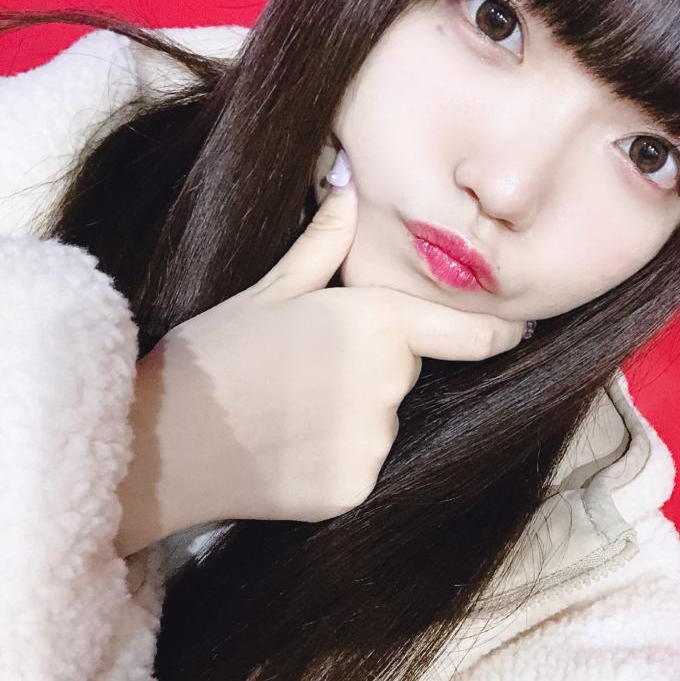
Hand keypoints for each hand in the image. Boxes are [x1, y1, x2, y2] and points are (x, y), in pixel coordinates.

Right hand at [142, 179, 526, 529]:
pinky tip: (287, 450)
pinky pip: (362, 466)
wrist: (162, 443)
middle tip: (308, 370)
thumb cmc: (211, 354)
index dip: (497, 333)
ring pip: (383, 422)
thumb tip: (348, 191)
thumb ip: (322, 248)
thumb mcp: (266, 291)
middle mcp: (387, 384)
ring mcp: (373, 443)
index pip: (466, 332)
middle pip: (404, 371)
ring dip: (354, 416)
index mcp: (373, 323)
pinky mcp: (353, 489)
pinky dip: (335, 459)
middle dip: (374, 367)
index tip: (517, 332)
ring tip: (288, 412)